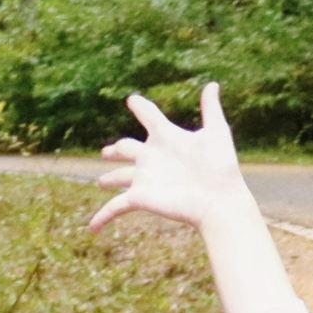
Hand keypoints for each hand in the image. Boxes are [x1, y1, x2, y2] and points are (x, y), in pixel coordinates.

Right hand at [89, 84, 257, 234]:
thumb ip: (211, 109)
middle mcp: (153, 157)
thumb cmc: (221, 168)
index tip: (132, 100)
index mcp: (167, 138)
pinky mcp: (140, 197)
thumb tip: (212, 83)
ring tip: (100, 182)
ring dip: (109, 178)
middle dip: (117, 149)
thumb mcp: (216, 133)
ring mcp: (145, 178)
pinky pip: (115, 207)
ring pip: (120, 176)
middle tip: (108, 151)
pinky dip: (102, 217)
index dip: (141, 107)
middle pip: (128, 148)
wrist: (220, 201)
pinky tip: (91, 228)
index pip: (150, 117)